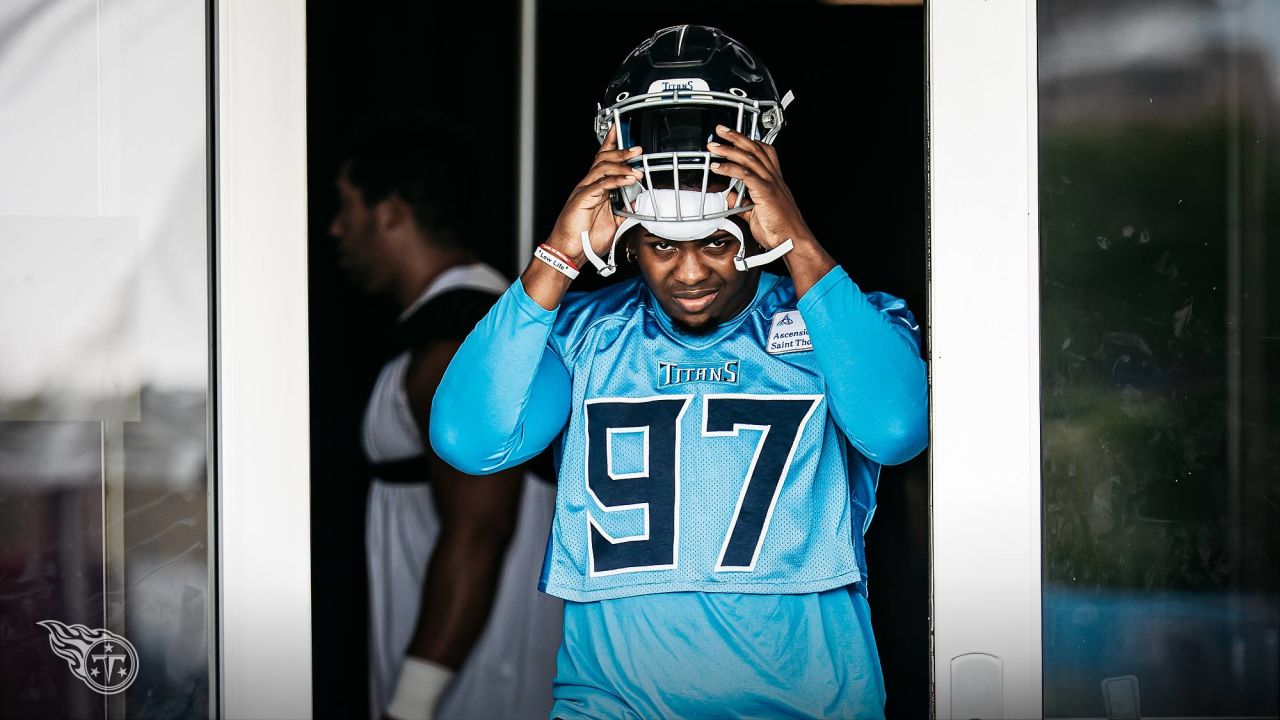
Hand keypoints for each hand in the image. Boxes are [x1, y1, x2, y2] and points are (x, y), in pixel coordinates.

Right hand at [548, 124, 641, 262]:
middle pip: (604, 158)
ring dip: (622, 165)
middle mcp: (589, 185)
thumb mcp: (612, 223)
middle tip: (637, 148)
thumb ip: (623, 211)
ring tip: (637, 168)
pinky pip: (601, 184)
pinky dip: (616, 180)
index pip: (603, 159)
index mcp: (595, 188)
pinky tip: (628, 180)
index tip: (620, 130)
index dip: (611, 143)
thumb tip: (637, 204)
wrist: (569, 250)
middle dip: (621, 151)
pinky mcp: (583, 198)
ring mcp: (584, 190)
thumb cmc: (585, 238)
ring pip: (602, 167)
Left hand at [708, 125, 813, 249]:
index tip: (735, 136)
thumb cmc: (779, 230)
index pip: (764, 152)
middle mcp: (774, 179)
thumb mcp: (755, 215)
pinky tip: (717, 166)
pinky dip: (729, 168)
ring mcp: (771, 184)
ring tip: (714, 146)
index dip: (749, 141)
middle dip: (736, 137)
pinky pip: (745, 175)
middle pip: (755, 149)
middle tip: (721, 130)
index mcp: (774, 181)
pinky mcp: (765, 192)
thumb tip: (729, 198)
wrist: (791, 241)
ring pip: (749, 158)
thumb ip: (742, 204)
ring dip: (729, 149)